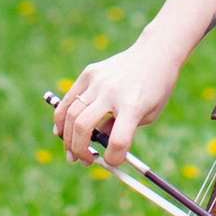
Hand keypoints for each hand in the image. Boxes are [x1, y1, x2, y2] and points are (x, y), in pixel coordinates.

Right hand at [53, 36, 178, 172]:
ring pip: (71, 113)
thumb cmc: (155, 89)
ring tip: (71, 152)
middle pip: (84, 127)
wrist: (155, 53)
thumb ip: (122, 130)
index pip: (118, 141)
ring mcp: (98, 81)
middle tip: (83, 161)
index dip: (113, 158)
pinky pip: (69, 98)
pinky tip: (60, 130)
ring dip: (67, 137)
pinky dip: (61, 116)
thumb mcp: (147, 115)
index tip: (113, 162)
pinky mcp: (90, 73)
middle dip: (80, 150)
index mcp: (133, 106)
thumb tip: (96, 144)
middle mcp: (113, 92)